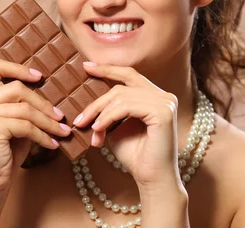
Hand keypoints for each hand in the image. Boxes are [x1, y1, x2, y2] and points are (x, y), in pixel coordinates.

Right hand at [0, 58, 71, 195]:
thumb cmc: (2, 155)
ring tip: (62, 131)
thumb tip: (48, 93)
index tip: (38, 76)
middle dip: (42, 103)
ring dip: (48, 121)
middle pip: (16, 88)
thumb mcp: (10, 125)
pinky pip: (27, 126)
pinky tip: (52, 144)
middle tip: (60, 116)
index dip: (17, 67)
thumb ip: (19, 106)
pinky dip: (43, 135)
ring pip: (24, 108)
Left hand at [73, 62, 180, 188]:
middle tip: (79, 118)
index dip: (108, 69)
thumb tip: (86, 100)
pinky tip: (98, 129)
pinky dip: (108, 117)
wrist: (151, 179)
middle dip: (97, 101)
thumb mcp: (117, 127)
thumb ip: (109, 111)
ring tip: (88, 129)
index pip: (130, 75)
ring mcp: (165, 102)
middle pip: (122, 85)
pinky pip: (127, 107)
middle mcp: (164, 96)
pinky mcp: (163, 112)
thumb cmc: (136, 156)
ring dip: (100, 113)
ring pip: (121, 96)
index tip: (86, 66)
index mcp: (156, 96)